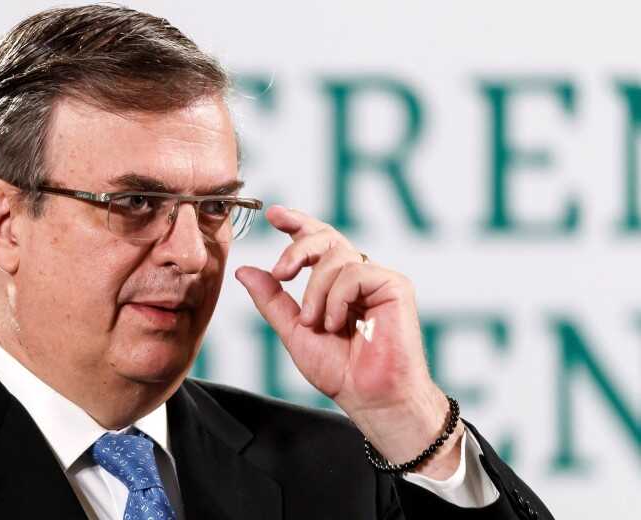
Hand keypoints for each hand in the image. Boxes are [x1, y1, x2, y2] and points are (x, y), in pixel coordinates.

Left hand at [235, 206, 462, 478]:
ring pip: (336, 258)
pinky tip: (338, 323)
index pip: (318, 241)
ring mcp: (378, 279)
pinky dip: (337, 298)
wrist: (369, 396)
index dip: (297, 223)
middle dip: (298, 248)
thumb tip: (245, 270)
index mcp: (337, 283)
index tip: (274, 214)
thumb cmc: (340, 370)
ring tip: (317, 323)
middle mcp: (359, 276)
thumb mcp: (293, 330)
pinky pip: (355, 273)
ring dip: (315, 292)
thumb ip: (272, 299)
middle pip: (326, 238)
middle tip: (281, 273)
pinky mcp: (395, 286)